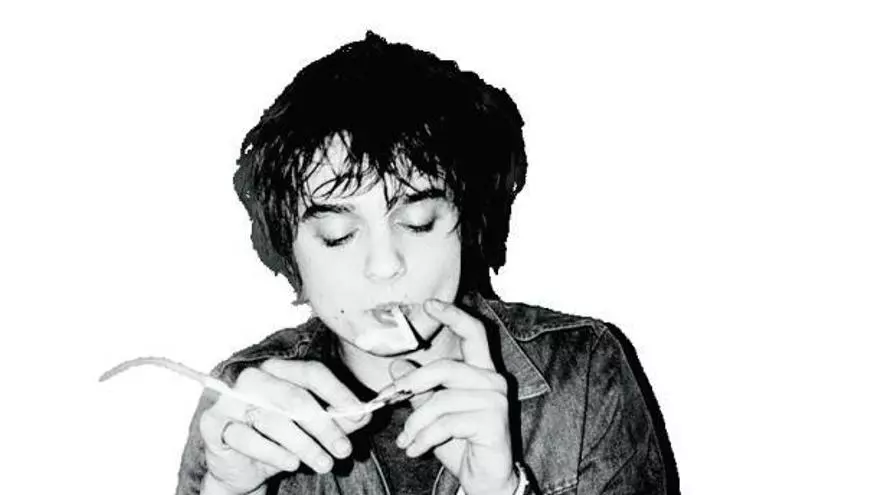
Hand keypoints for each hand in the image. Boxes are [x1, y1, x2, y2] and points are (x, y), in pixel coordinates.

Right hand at [198, 360, 371, 493]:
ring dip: (304, 445)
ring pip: (273, 419)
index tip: (362, 416)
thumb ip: (336, 418)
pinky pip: (246, 438)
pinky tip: (291, 464)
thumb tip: (365, 415)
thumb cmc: (279, 439)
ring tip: (324, 464)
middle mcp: (251, 378)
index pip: (312, 372)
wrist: (239, 467)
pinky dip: (273, 453)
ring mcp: (229, 399)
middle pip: (295, 397)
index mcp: (277, 368)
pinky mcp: (213, 424)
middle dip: (325, 426)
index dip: (339, 393)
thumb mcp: (311, 428)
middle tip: (345, 450)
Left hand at [386, 299, 518, 494]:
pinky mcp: (493, 421)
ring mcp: (496, 400)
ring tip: (405, 442)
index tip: (429, 303)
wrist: (485, 481)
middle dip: (410, 385)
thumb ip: (420, 390)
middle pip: (445, 367)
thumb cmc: (461, 445)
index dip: (453, 315)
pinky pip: (446, 423)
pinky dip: (424, 438)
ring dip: (415, 424)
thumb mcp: (433, 415)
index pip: (473, 333)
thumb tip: (396, 366)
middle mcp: (493, 381)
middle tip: (388, 402)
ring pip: (441, 400)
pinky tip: (416, 451)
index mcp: (481, 373)